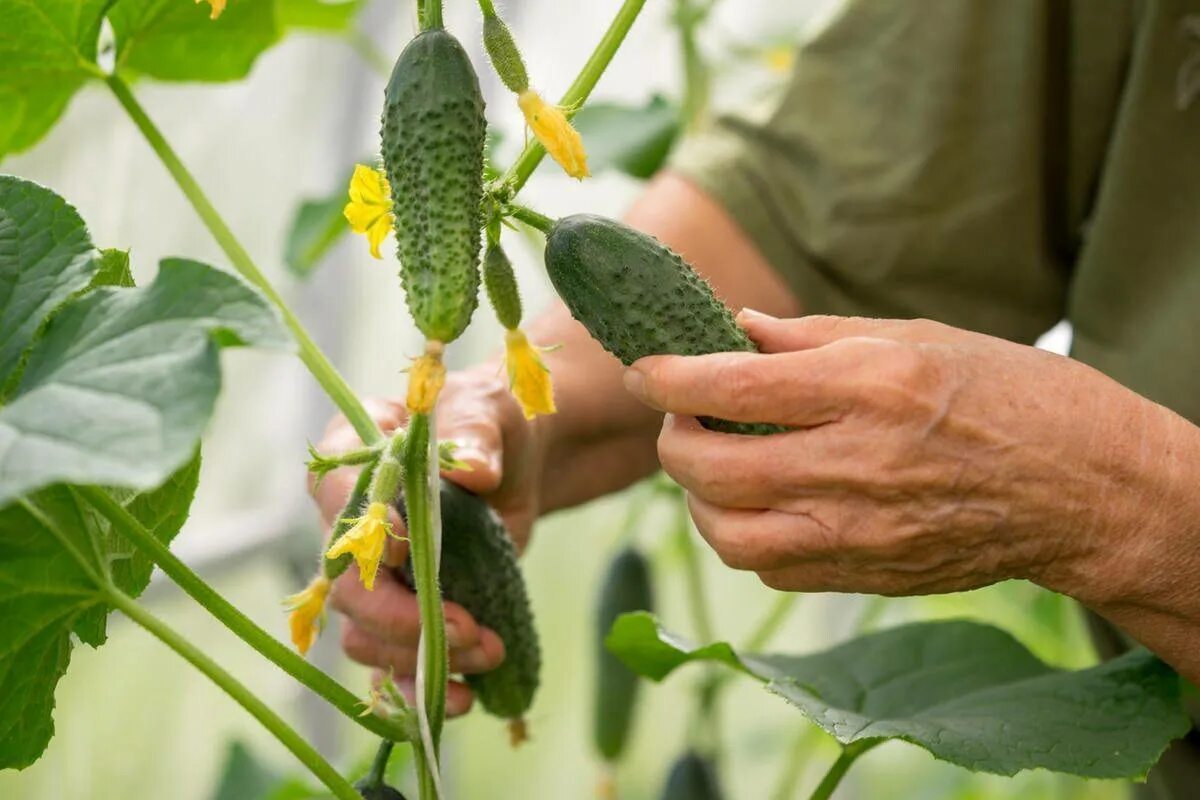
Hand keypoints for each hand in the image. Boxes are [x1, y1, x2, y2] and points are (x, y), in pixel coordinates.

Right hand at [311, 366, 544, 714]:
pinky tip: (461, 699)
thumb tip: (472, 470)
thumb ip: (477, 435)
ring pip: (364, 636)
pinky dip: (420, 689)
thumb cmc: (490, 421)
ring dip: (422, 657)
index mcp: (352, 456)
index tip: (410, 547)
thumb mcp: (490, 411)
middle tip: (470, 630)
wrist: (517, 462)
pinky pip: (389, 665)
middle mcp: (347, 523)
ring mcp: (372, 575)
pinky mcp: (401, 611)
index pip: (334, 497)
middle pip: (347, 587)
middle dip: (404, 619)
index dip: (366, 533)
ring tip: (489, 651)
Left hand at [623, 311, 1173, 603]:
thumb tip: (734, 328)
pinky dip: (744, 536)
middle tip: (680, 415)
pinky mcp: (868, 577)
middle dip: (671, 439)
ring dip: (698, 498)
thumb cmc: (1008, 393)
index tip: (643, 368)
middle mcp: (856, 465)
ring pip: (729, 535)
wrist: (1085, 487)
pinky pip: (771, 569)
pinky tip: (759, 504)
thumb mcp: (914, 336)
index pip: (732, 386)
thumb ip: (811, 336)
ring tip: (713, 464)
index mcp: (868, 387)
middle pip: (711, 468)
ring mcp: (860, 532)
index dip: (667, 376)